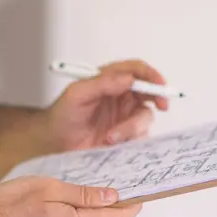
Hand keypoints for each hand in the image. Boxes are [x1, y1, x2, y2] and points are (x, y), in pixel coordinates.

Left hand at [46, 59, 167, 151]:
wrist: (54, 145)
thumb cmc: (62, 117)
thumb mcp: (77, 94)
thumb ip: (101, 83)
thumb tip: (128, 78)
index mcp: (110, 81)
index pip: (136, 70)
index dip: (150, 75)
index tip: (158, 84)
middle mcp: (120, 97)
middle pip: (149, 92)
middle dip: (158, 97)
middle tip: (161, 105)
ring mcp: (124, 118)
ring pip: (145, 116)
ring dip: (131, 127)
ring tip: (110, 138)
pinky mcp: (125, 137)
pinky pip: (140, 137)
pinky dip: (130, 140)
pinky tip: (112, 144)